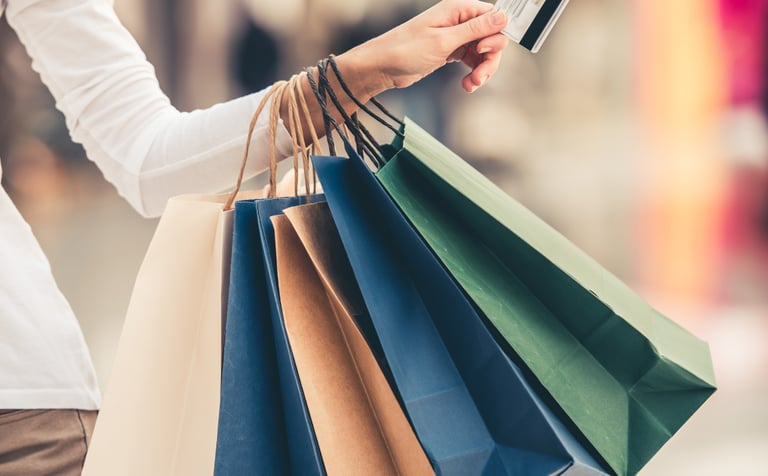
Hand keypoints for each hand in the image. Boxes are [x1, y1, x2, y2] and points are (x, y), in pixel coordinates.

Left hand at [341, 0, 508, 93]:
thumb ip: (474, 29)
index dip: (494, 36)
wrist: (382, 67)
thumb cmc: (405, 50)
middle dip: (489, 59)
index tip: (482, 52)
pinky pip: (471, 61)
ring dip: (482, 70)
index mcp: (457, 10)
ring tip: (472, 84)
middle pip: (491, 37)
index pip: (492, 17)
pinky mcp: (450, 52)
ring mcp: (454, 37)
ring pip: (483, 52)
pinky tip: (467, 84)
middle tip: (480, 77)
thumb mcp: (443, 41)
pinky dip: (473, 73)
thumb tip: (502, 17)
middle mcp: (458, 21)